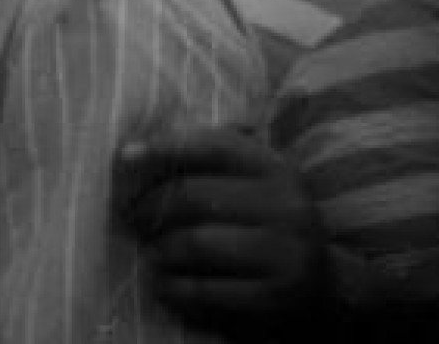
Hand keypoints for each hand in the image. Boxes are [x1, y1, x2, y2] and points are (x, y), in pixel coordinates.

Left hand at [118, 126, 329, 336]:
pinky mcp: (275, 297)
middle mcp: (286, 206)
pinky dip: (172, 287)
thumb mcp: (248, 182)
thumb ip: (202, 159)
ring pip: (193, 244)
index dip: (163, 147)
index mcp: (276, 169)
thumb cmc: (262, 222)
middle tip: (131, 218)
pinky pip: (203, 290)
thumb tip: (129, 152)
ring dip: (158, 250)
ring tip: (150, 252)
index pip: (212, 146)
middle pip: (190, 196)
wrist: (320, 284)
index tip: (123, 156)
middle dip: (148, 207)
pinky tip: (164, 283)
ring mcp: (285, 254)